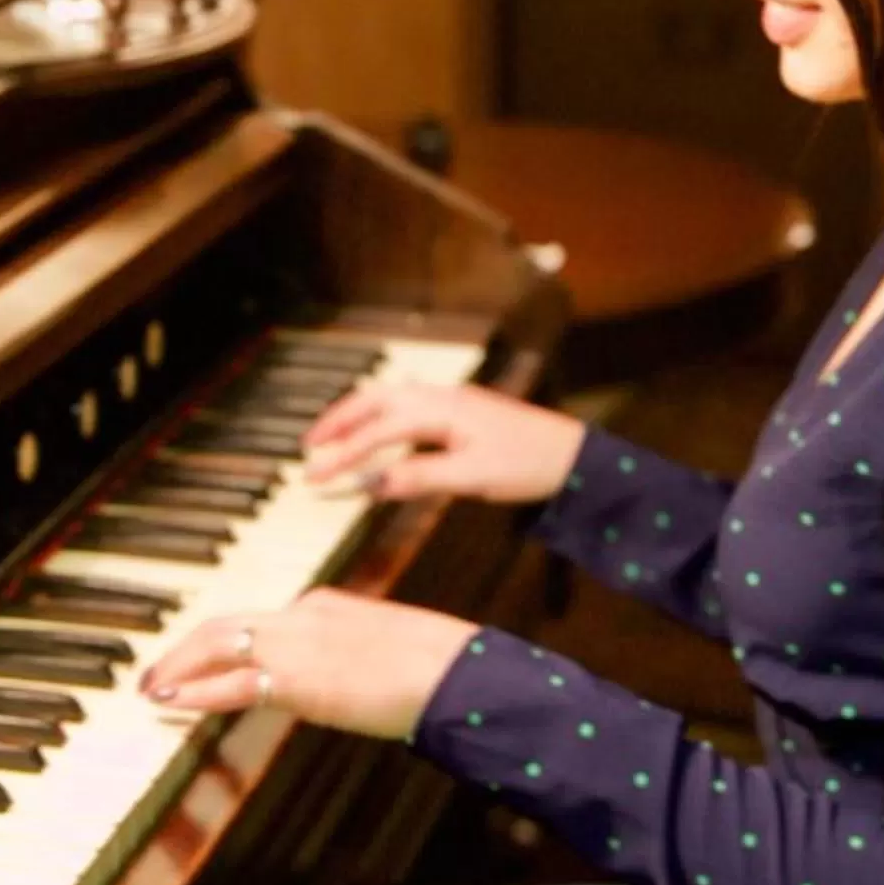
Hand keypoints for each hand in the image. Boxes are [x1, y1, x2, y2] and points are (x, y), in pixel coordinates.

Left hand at [140, 589, 475, 738]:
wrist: (454, 674)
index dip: (226, 643)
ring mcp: (296, 643)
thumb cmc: (440, 669)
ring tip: (153, 689)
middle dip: (186, 649)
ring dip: (178, 668)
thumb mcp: (392, 654)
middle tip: (158, 672)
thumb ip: (360, 661)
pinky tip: (171, 704)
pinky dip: (195, 692)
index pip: (263, 620)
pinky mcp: (295, 678)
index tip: (207, 658)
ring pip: (216, 647)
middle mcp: (302, 613)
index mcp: (326, 605)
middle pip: (226, 625)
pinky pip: (230, 685)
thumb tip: (353, 684)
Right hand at [301, 381, 584, 507]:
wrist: (574, 457)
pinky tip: (378, 435)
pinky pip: (408, 406)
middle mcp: (442, 397)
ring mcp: (452, 400)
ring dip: (358, 416)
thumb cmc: (528, 464)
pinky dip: (381, 418)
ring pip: (391, 399)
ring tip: (334, 439)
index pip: (377, 430)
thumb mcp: (472, 477)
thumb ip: (419, 479)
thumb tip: (371, 487)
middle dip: (338, 421)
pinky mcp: (461, 411)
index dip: (343, 455)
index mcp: (441, 410)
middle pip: (375, 400)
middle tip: (309, 446)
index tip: (314, 478)